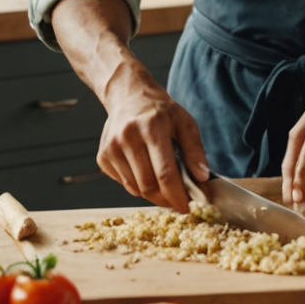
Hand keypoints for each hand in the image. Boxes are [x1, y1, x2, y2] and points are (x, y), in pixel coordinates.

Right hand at [96, 65, 209, 213]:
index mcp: (152, 127)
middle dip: (166, 199)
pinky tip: (145, 171)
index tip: (187, 207)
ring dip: (152, 194)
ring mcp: (111, 148)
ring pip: (134, 189)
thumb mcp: (184, 122)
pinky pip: (123, 183)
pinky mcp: (102, 157)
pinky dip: (137, 186)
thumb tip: (202, 177)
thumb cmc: (160, 111)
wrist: (128, 96)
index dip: (177, 195)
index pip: (165, 172)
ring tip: (164, 185)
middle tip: (178, 201)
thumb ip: (195, 150)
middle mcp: (127, 137)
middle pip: (148, 185)